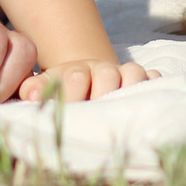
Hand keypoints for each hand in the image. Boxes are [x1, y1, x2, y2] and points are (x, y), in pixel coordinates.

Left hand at [17, 58, 151, 103]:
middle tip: (96, 115)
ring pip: (134, 73)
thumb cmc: (64, 92)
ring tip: (123, 111)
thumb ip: (35, 90)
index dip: (70, 94)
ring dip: (129, 89)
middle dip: (101, 95)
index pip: (76, 77)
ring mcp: (126, 73)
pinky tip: (150, 100)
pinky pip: (155, 78)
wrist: (88, 79)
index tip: (67, 112)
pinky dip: (154, 85)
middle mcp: (103, 69)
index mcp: (77, 71)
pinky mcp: (145, 79)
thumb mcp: (47, 88)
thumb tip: (31, 97)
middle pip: (107, 75)